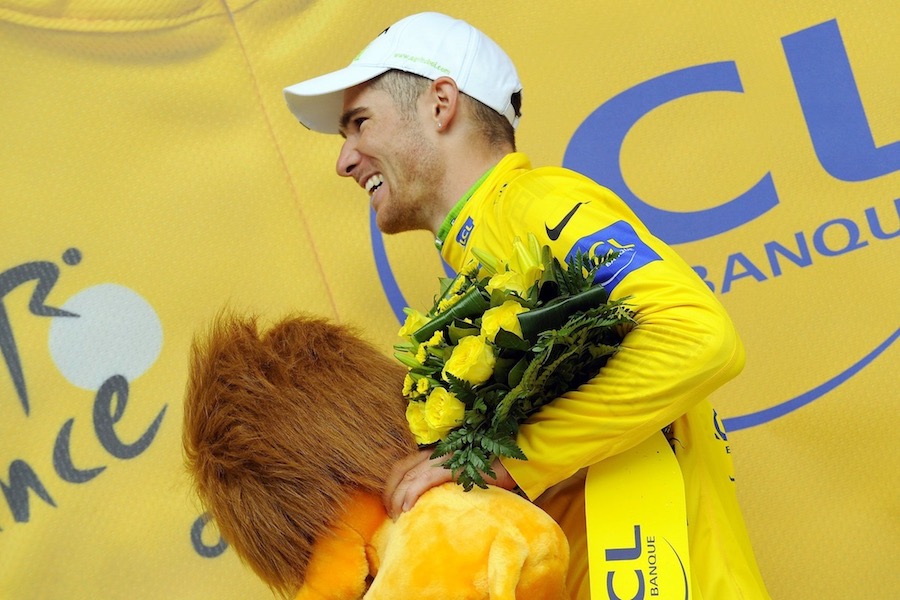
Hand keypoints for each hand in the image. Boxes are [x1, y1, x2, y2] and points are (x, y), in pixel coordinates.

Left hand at [382, 450, 516, 518]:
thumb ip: (445, 483)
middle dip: (390, 493)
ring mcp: (444, 458)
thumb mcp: (461, 476)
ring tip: (398, 517)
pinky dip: (411, 495)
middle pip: (400, 470)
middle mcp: (436, 453)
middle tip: (392, 515)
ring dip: (397, 497)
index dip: (392, 486)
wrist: (514, 463)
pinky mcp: (452, 467)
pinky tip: (407, 510)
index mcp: (436, 454)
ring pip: (408, 476)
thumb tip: (429, 504)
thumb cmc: (491, 472)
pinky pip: (424, 481)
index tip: (392, 506)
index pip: (403, 466)